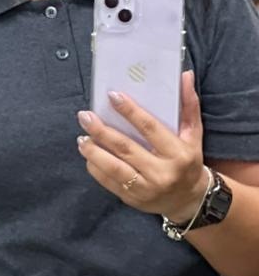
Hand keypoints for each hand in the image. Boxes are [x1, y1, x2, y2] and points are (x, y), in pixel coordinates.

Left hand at [77, 71, 210, 221]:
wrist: (190, 200)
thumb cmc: (188, 160)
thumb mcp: (193, 134)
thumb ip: (188, 105)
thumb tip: (185, 75)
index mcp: (178, 154)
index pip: (150, 128)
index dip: (130, 111)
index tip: (112, 95)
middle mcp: (162, 173)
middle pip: (126, 148)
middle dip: (101, 131)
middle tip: (84, 115)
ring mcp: (147, 189)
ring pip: (114, 168)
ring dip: (93, 151)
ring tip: (82, 136)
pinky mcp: (134, 200)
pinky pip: (109, 183)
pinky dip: (95, 168)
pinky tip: (88, 154)